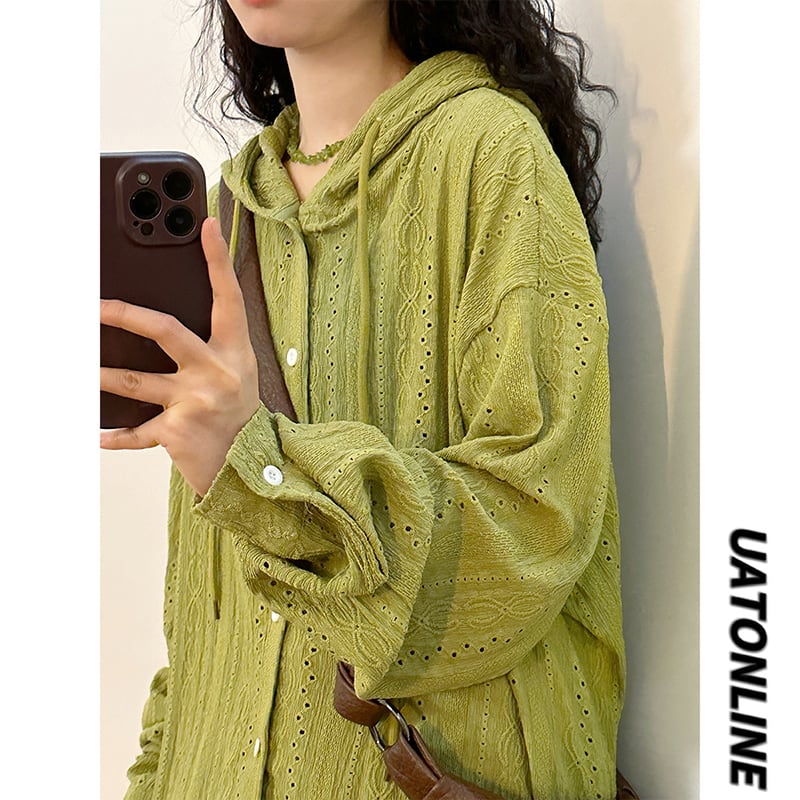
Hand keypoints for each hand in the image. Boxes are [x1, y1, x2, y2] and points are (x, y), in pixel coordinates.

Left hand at [100, 217, 260, 496]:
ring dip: (103, 376)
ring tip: (81, 370)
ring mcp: (196, 401)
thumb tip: (160, 323)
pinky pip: (138, 431)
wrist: (249, 463)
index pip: (227, 297)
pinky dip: (117, 436)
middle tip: (94, 307)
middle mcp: (216, 372)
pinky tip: (97, 434)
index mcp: (234, 351)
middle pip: (165, 331)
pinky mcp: (178, 431)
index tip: (206, 225)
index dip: (218, 259)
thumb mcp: (234, 372)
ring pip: (136, 381)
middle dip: (124, 315)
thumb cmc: (238, 411)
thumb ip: (208, 346)